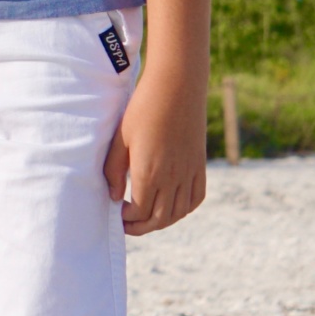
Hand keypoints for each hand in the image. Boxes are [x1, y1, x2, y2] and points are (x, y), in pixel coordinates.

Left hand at [104, 71, 206, 234]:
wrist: (177, 88)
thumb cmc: (143, 109)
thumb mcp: (121, 138)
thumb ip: (114, 170)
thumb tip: (114, 198)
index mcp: (149, 173)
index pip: (140, 212)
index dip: (127, 219)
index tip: (117, 214)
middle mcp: (173, 178)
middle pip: (160, 219)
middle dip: (142, 227)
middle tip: (128, 224)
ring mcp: (189, 173)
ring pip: (179, 213)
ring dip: (162, 221)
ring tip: (146, 218)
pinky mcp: (200, 166)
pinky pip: (195, 198)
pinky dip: (184, 209)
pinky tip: (172, 206)